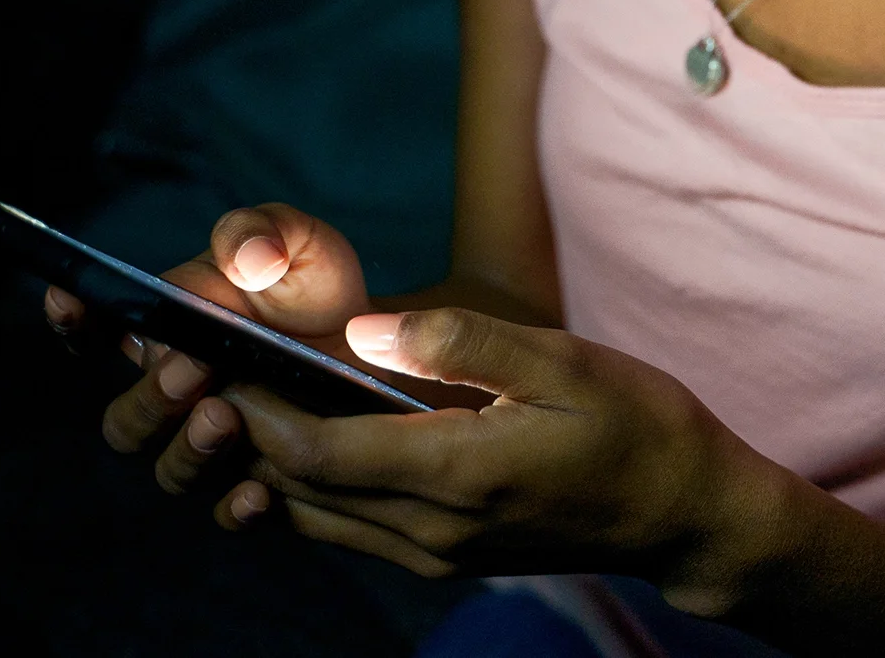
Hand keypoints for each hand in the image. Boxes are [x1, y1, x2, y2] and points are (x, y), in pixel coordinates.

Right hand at [41, 203, 371, 492]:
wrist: (379, 343)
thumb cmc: (319, 287)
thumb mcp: (300, 243)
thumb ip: (261, 234)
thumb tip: (243, 257)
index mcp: (167, 330)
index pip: (97, 333)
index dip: (73, 321)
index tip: (67, 299)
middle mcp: (175, 396)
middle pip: (127, 420)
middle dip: (151, 398)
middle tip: (194, 369)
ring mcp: (212, 443)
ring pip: (169, 470)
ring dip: (187, 450)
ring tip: (224, 417)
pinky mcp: (258, 480)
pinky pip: (227, 513)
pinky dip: (235, 509)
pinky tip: (258, 494)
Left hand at [209, 308, 782, 602]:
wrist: (685, 513)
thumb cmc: (637, 424)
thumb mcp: (562, 361)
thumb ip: (461, 343)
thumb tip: (364, 329)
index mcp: (458, 474)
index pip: (318, 452)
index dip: (253, 410)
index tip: (213, 356)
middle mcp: (433, 529)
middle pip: (299, 488)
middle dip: (242, 432)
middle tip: (199, 370)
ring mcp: (437, 552)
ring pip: (315, 516)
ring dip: (268, 463)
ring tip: (235, 396)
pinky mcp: (446, 556)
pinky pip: (350, 527)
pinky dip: (310, 486)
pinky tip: (302, 437)